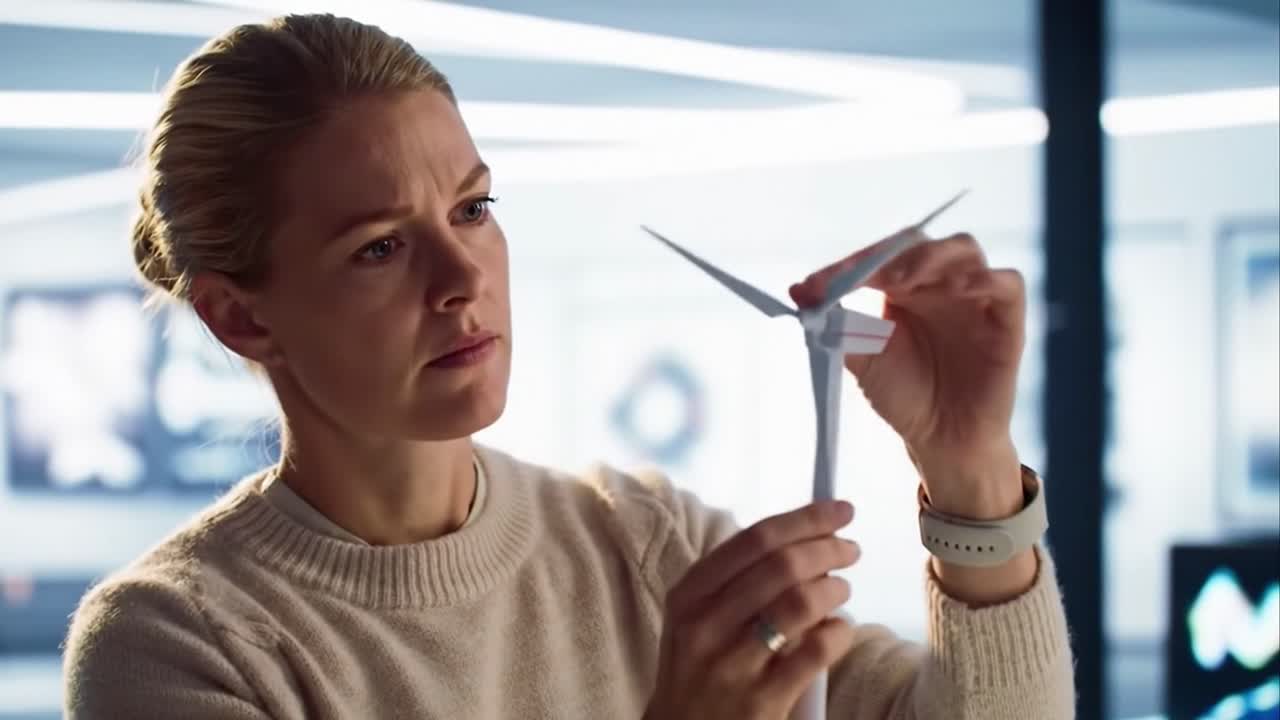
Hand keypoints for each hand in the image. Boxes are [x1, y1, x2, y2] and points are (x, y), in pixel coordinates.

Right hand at [645, 500, 860, 719]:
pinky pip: (816, 651)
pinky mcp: (760, 701)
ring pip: (801, 603)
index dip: (806, 519)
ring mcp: (731, 665)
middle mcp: (704, 626)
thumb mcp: (696, 619)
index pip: (755, 540)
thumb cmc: (700, 668)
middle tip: (850, 549)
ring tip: (842, 589)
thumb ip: (737, 580)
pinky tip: (839, 630)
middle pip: (782, 565)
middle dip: (828, 548)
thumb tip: (806, 536)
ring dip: (834, 588)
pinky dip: (839, 632)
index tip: (841, 510)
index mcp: (688, 595)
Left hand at [789, 231, 1024, 515]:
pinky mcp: (1006, 318)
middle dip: (892, 255)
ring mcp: (974, 297)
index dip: (849, 264)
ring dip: (934, 257)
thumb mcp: (862, 359)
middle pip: (921, 242)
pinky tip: (960, 290)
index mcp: (902, 288)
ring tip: (907, 279)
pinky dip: (986, 278)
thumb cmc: (905, 397)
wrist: (942, 440)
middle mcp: (938, 284)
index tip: (815, 285)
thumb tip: (798, 294)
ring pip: (964, 249)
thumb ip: (836, 326)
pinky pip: (1009, 282)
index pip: (879, 257)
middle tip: (871, 276)